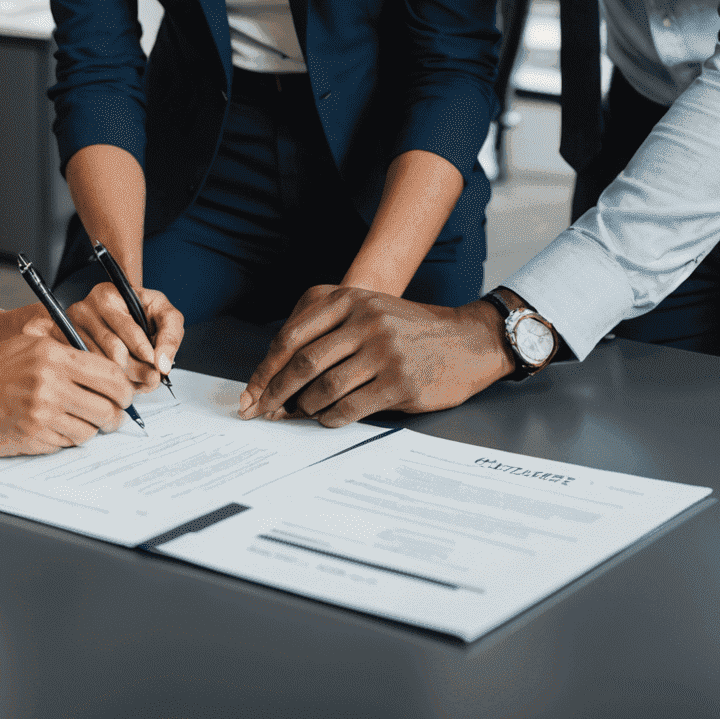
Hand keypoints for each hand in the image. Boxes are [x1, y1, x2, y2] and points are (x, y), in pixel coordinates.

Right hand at [0, 332, 135, 455]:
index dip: (124, 390)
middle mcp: (49, 383)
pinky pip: (65, 444)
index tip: (124, 396)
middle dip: (114, 416)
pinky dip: (64, 440)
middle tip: (110, 417)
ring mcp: (40, 413)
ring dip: (88, 429)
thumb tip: (106, 374)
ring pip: (89, 430)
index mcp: (52, 355)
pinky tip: (49, 428)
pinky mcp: (30, 438)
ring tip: (72, 420)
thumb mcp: (26, 347)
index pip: (111, 375)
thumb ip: (65, 356)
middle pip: (108, 408)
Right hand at [64, 283, 183, 391]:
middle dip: (138, 370)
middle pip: (114, 352)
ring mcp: (70, 331)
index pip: (128, 329)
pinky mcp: (63, 348)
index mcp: (108, 296)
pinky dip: (106, 384)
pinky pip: (88, 374)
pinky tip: (118, 382)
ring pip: (102, 367)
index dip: (146, 352)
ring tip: (137, 381)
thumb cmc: (140, 313)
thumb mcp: (162, 314)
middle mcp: (84, 310)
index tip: (157, 367)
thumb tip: (163, 365)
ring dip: (124, 380)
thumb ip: (170, 336)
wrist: (117, 313)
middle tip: (151, 380)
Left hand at [238, 287, 512, 426]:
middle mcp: (365, 321)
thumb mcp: (368, 308)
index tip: (252, 391)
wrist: (467, 341)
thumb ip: (327, 327)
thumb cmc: (408, 329)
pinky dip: (330, 418)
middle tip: (263, 411)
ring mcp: (383, 352)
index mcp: (350, 299)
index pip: (293, 335)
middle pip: (303, 363)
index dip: (267, 367)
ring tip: (299, 414)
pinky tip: (326, 419)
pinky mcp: (399, 382)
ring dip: (304, 407)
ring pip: (324, 387)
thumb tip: (279, 371)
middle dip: (276, 392)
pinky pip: (350, 407)